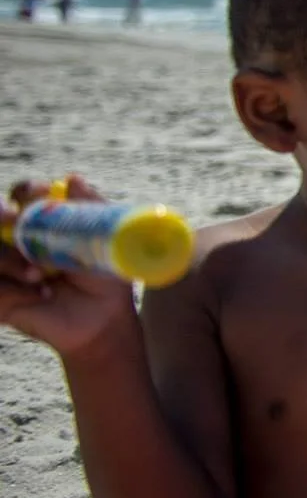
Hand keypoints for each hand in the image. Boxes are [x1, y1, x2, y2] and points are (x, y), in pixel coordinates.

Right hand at [1, 177, 137, 358]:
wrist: (104, 318)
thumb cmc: (104, 277)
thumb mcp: (103, 241)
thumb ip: (88, 208)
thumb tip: (72, 178)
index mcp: (43, 222)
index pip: (22, 195)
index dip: (26, 191)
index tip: (39, 193)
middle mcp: (18, 241)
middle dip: (1, 216)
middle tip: (14, 221)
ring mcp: (7, 268)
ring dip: (11, 260)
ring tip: (40, 275)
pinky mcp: (1, 297)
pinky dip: (16, 290)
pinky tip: (41, 296)